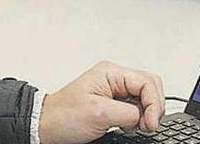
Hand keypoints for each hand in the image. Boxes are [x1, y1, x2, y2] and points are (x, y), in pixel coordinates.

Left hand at [39, 61, 164, 143]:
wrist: (45, 126)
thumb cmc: (63, 116)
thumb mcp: (99, 114)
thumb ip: (128, 113)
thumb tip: (145, 116)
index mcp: (111, 72)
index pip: (146, 82)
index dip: (154, 103)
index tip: (150, 123)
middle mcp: (114, 77)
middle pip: (150, 85)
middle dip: (154, 105)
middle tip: (148, 125)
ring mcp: (114, 89)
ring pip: (144, 96)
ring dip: (147, 112)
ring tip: (140, 126)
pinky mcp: (113, 102)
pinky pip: (135, 106)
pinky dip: (139, 117)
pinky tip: (132, 126)